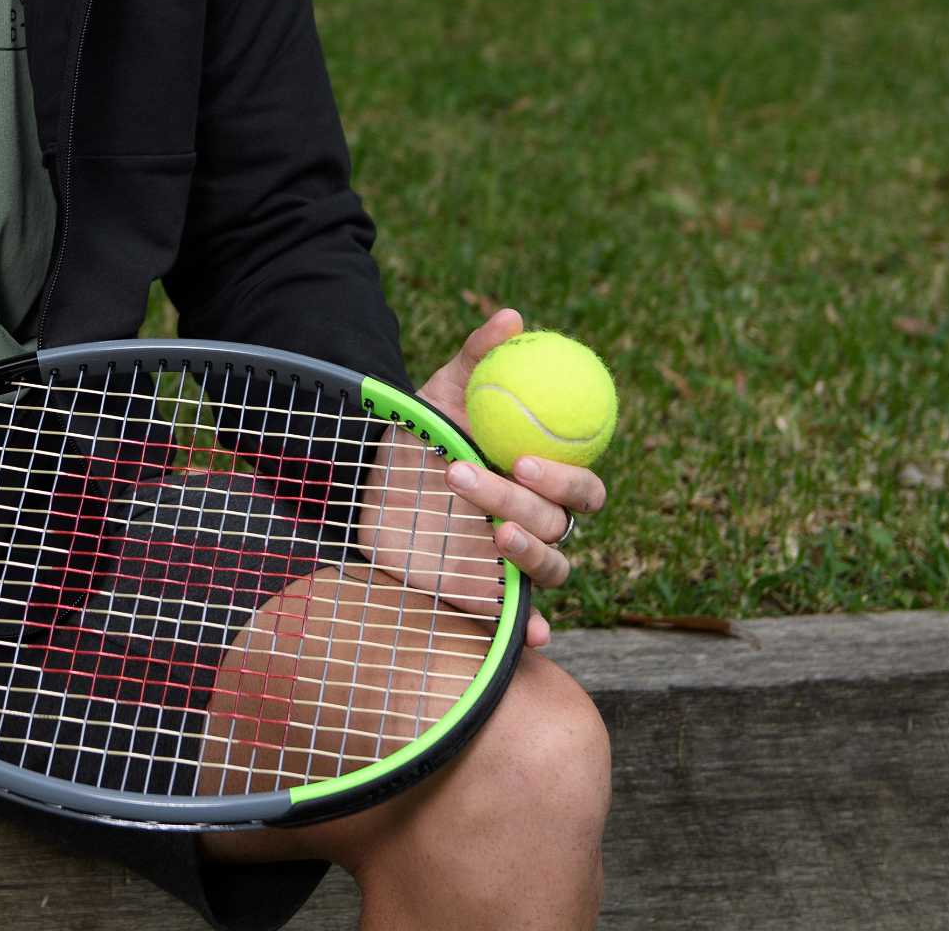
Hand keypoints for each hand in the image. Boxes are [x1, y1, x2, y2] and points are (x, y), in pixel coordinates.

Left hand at [414, 306, 608, 649]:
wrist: (365, 491)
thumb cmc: (416, 440)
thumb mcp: (438, 397)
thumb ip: (476, 361)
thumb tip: (512, 318)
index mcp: (539, 477)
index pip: (583, 484)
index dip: (567, 477)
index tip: (523, 458)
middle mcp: (536, 521)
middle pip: (561, 522)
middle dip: (531, 504)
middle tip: (487, 481)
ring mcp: (515, 563)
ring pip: (551, 566)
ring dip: (528, 550)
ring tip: (488, 529)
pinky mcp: (491, 598)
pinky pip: (524, 618)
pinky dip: (534, 626)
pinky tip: (532, 630)